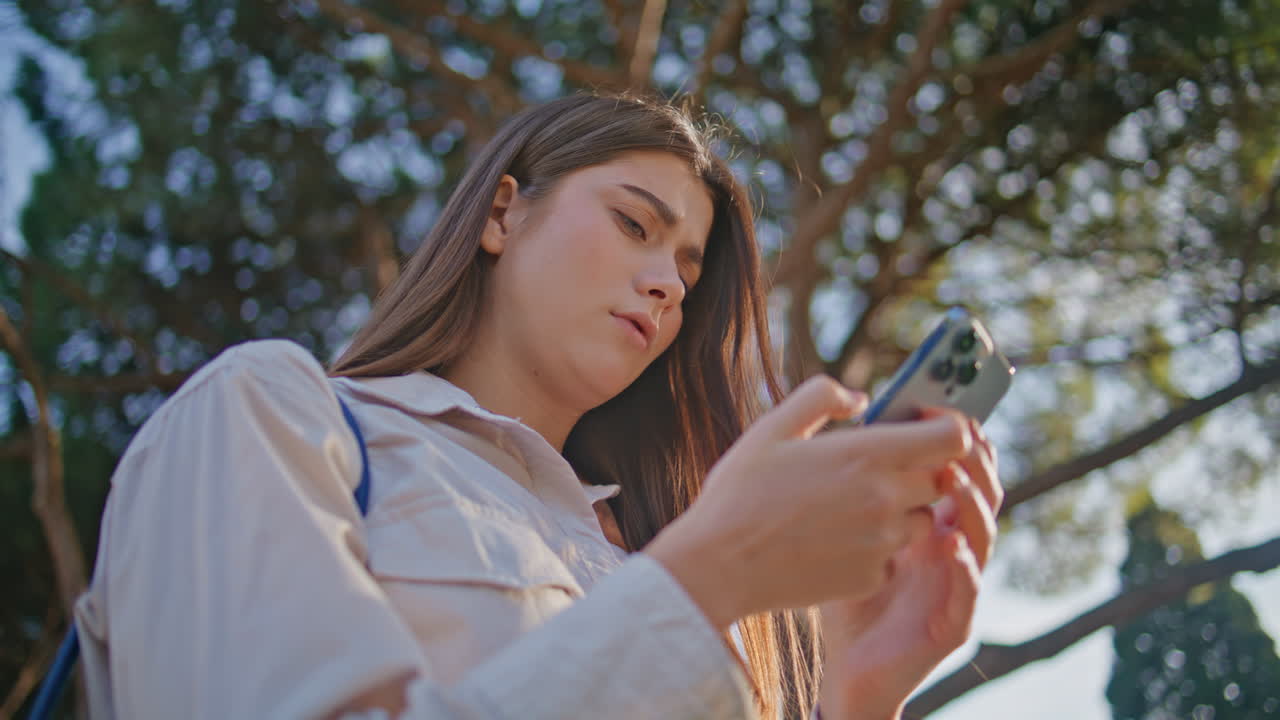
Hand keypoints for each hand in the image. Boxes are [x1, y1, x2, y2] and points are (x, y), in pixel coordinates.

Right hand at [645, 377, 973, 630]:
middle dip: (917, 468)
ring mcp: (882, 543)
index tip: (922, 422)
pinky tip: (834, 538)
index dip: (947, 425)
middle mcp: (886, 499)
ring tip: (850, 504)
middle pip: (941, 477)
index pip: (953, 436)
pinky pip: (894, 556)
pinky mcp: (872, 576)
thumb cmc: (740, 491)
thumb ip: (821, 398)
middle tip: (874, 465)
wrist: (719, 564)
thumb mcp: (772, 427)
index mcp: (867, 454)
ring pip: (922, 519)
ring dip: (901, 508)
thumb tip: (860, 399)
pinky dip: (876, 546)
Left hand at [817, 413, 1001, 719]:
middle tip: (958, 432)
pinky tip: (950, 545)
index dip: (956, 437)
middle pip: (981, 494)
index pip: (958, 470)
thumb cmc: (842, 590)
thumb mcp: (846, 528)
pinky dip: (965, 568)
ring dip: (973, 504)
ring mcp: (957, 585)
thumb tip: (853, 421)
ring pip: (982, 537)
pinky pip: (969, 593)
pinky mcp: (952, 624)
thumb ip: (855, 483)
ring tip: (956, 478)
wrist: (841, 665)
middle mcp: (952, 548)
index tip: (941, 403)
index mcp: (932, 521)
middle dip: (975, 460)